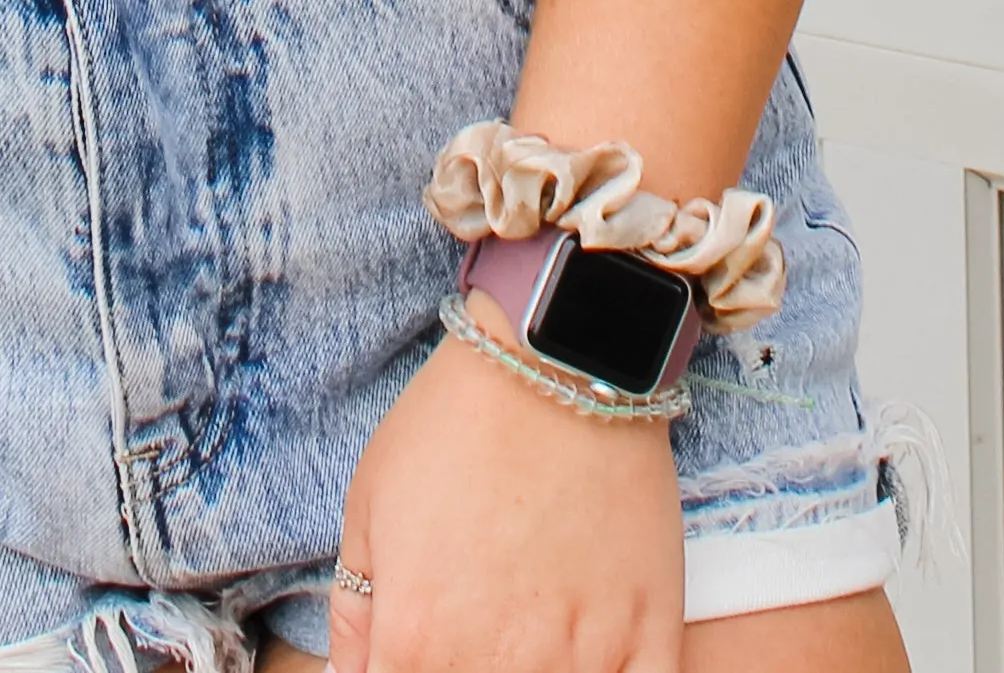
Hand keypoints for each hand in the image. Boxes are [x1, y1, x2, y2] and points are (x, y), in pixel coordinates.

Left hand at [331, 295, 683, 672]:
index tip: (416, 652)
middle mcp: (496, 667)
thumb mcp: (369, 504)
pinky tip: (583, 656)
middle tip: (469, 629)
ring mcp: (580, 661)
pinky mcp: (650, 642)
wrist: (559, 362)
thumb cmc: (455, 424)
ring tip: (522, 629)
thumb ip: (353, 613)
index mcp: (417, 642)